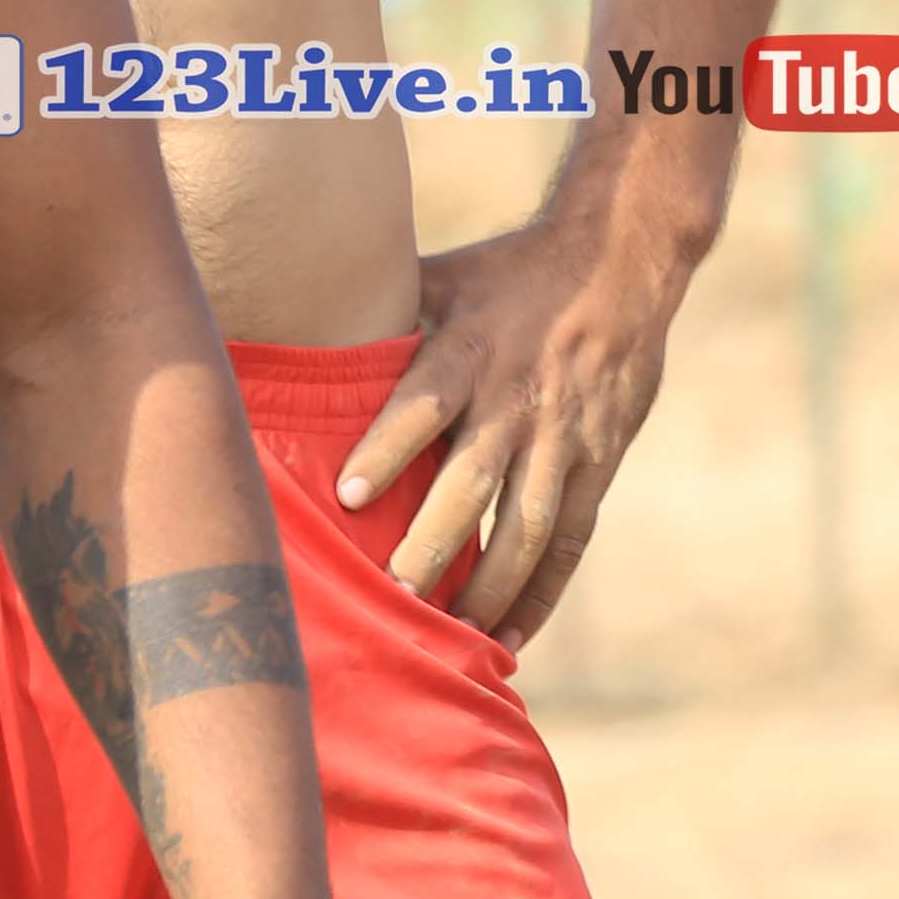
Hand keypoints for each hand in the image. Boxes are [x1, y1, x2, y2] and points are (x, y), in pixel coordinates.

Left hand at [336, 213, 677, 644]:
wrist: (622, 258)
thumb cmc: (506, 273)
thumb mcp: (440, 281)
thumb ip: (377, 321)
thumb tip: (275, 342)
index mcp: (469, 352)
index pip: (424, 404)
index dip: (386, 448)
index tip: (348, 497)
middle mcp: (517, 400)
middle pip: (473, 484)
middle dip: (433, 546)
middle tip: (390, 598)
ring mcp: (564, 437)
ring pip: (526, 527)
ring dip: (488, 588)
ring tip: (448, 639)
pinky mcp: (599, 460)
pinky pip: (570, 538)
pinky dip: (541, 593)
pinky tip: (509, 638)